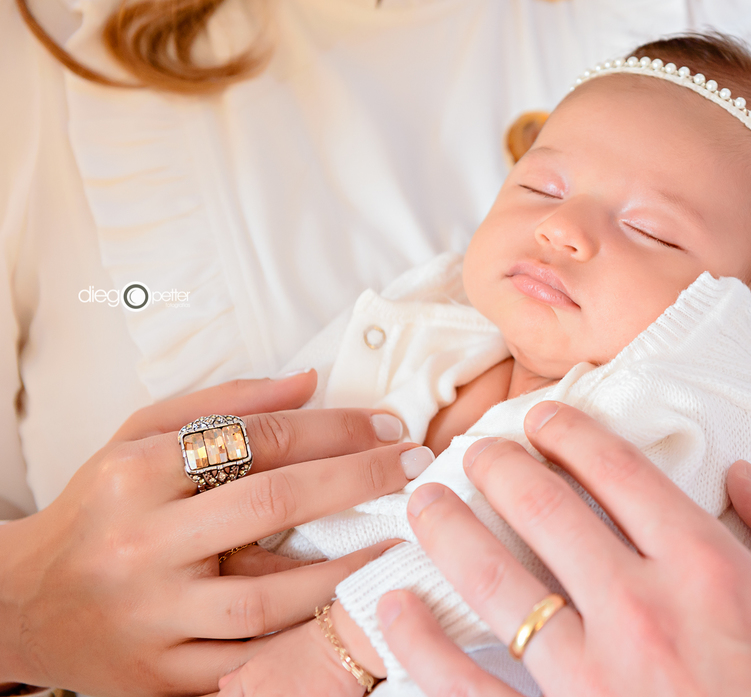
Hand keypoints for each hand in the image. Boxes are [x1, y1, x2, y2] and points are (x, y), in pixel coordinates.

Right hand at [0, 372, 433, 695]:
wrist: (23, 604)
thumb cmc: (97, 509)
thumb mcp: (138, 438)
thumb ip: (223, 405)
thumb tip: (310, 381)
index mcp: (135, 475)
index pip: (255, 439)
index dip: (334, 429)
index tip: (387, 426)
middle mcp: (140, 544)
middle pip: (271, 504)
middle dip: (358, 479)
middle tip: (414, 467)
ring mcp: (151, 617)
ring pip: (268, 597)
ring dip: (345, 570)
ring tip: (399, 542)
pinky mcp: (161, 675)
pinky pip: (249, 660)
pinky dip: (303, 636)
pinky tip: (347, 609)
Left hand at [374, 402, 750, 695]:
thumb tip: (749, 476)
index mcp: (709, 572)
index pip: (619, 472)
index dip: (572, 431)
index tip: (544, 416)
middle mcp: (640, 612)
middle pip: (545, 511)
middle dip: (501, 466)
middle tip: (479, 449)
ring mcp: (591, 678)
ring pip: (496, 581)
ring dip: (450, 530)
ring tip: (427, 502)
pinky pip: (472, 686)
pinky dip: (424, 646)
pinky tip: (395, 608)